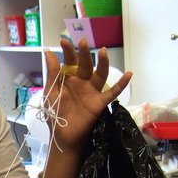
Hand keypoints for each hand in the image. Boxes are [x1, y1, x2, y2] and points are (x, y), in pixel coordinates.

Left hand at [42, 38, 131, 152]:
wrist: (63, 136)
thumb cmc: (56, 114)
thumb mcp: (51, 92)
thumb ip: (52, 73)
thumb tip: (48, 52)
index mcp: (69, 78)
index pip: (69, 61)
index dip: (67, 51)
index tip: (64, 41)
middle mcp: (82, 81)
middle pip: (85, 64)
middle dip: (84, 53)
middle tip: (83, 41)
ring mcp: (92, 91)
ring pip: (100, 74)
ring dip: (102, 63)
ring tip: (103, 51)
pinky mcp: (99, 102)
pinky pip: (112, 92)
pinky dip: (121, 84)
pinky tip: (129, 74)